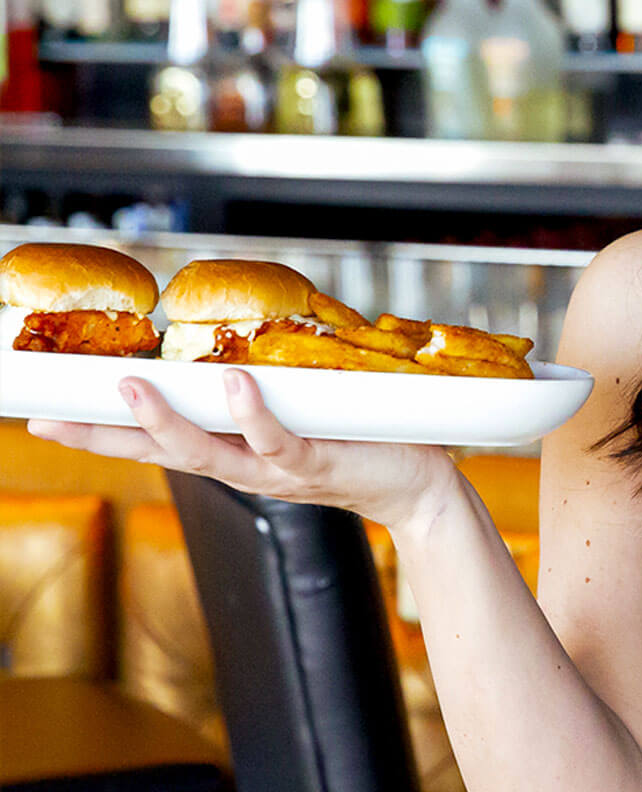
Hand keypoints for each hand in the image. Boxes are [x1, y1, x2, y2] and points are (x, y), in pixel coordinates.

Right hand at [27, 369, 458, 534]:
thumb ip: (264, 384)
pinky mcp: (316, 463)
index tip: (45, 415)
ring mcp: (276, 470)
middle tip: (50, 416)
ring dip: (167, 421)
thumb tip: (241, 332)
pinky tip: (234, 386)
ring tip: (131, 388)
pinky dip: (253, 415)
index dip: (99, 432)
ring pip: (208, 451)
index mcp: (232, 453)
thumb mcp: (296, 414)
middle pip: (158, 453)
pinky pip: (278, 440)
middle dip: (103, 435)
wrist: (417, 488)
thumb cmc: (357, 443)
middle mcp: (243, 467)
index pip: (153, 442)